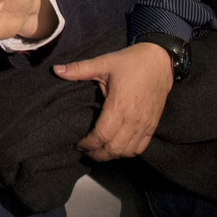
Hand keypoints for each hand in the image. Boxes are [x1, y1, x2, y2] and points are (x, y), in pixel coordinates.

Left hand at [54, 43, 174, 159]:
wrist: (160, 62)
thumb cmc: (130, 62)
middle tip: (86, 152)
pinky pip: (141, 147)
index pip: (102, 135)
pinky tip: (118, 149)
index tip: (79, 145)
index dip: (89, 144)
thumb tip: (55, 70)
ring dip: (112, 155)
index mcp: (119, 106)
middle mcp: (133, 120)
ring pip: (127, 151)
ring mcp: (145, 125)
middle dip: (98, 154)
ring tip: (99, 152)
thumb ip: (79, 69)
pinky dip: (128, 152)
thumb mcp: (103, 63)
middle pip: (114, 149)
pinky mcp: (153, 125)